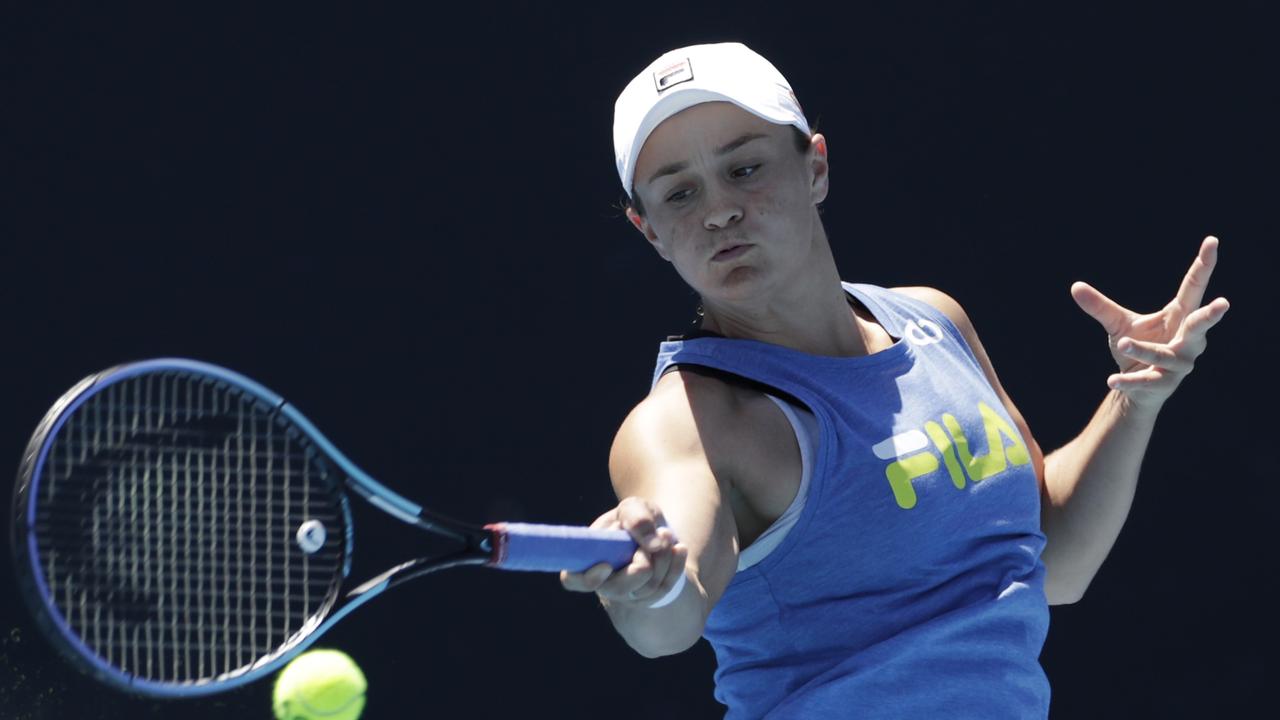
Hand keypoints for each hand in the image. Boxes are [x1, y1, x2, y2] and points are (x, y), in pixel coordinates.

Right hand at [560, 496, 686, 605]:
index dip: (586, 578)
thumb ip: (637, 518)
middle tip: (655, 540)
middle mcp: (603, 581)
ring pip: (645, 588)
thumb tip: (651, 545)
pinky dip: (676, 566)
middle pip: (617, 588)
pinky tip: (680, 548)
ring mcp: (626, 593)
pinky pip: (665, 589)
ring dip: (663, 559)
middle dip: (641, 563)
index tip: (606, 566)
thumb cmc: (635, 519)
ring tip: (668, 534)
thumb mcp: (635, 507)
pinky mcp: (648, 597)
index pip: (572, 579)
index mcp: (587, 558)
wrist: (656, 531)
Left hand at [1070, 236, 1229, 411]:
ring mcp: (1179, 364)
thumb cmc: (1137, 347)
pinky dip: (1129, 380)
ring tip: (1123, 342)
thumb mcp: (1119, 324)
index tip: (1212, 241)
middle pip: (1200, 325)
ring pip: (1164, 355)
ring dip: (1143, 348)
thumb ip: (1100, 307)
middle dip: (1210, 316)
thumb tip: (1074, 286)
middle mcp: (1187, 340)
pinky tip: (1112, 380)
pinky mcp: (1164, 384)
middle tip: (1224, 303)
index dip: (1204, 265)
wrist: (1137, 387)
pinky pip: (1146, 380)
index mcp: (1179, 316)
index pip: (1193, 288)